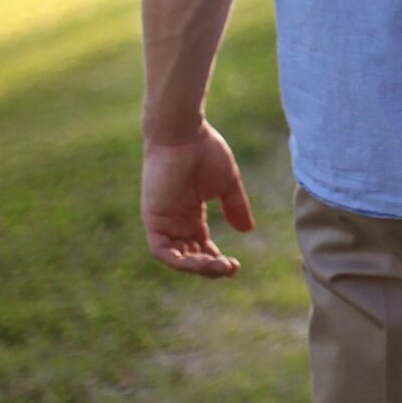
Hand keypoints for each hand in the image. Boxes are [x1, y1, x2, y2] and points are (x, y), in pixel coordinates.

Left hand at [142, 123, 255, 277]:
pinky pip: (162, 252)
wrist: (183, 134)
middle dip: (210, 267)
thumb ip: (235, 207)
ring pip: (177, 258)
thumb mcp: (226, 184)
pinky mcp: (153, 220)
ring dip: (198, 267)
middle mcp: (175, 221)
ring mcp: (163, 221)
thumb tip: (248, 230)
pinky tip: (201, 263)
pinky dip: (180, 262)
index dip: (215, 259)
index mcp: (190, 213)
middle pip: (189, 256)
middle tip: (231, 268)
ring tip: (221, 267)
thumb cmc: (205, 151)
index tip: (235, 264)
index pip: (200, 246)